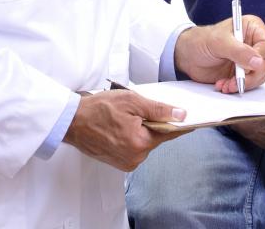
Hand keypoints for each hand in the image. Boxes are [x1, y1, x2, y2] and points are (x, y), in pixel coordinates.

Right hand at [63, 90, 186, 171]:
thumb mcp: (132, 101)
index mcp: (140, 143)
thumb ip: (158, 109)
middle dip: (153, 122)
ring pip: (145, 142)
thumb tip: (180, 115)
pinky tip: (121, 125)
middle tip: (139, 108)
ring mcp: (126, 162)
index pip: (169, 133)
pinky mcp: (118, 162)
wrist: (72, 121)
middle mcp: (135, 158)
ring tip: (125, 116)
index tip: (192, 121)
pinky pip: (134, 147)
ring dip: (141, 129)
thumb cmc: (98, 109)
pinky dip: (132, 136)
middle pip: (156, 136)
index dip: (180, 124)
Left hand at [174, 15, 264, 91]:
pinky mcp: (242, 73)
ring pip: (259, 76)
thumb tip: (258, 62)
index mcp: (252, 29)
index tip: (248, 66)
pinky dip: (236, 87)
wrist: (188, 55)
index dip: (261, 57)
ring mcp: (248, 60)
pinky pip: (248, 84)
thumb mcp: (219, 42)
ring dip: (243, 83)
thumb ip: (239, 51)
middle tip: (236, 79)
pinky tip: (223, 85)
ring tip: (226, 84)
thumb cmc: (202, 40)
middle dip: (251, 75)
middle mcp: (253, 44)